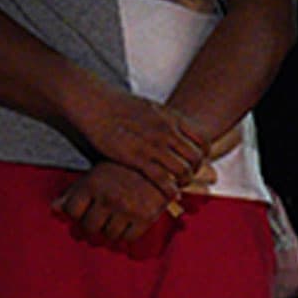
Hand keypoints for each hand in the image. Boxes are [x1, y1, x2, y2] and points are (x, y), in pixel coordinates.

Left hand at [53, 162, 170, 244]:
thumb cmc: (122, 169)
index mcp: (92, 183)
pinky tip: (128, 223)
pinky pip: (129, 238)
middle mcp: (108, 197)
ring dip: (110, 230)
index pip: (72, 211)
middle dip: (93, 224)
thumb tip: (54, 209)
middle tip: (100, 217)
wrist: (160, 163)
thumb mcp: (96, 175)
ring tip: (115, 219)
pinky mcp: (146, 217)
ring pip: (109, 235)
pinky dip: (126, 234)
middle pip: (90, 227)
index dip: (76, 212)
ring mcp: (127, 209)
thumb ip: (75, 192)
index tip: (84, 210)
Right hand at [68, 85, 205, 193]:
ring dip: (183, 183)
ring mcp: (153, 145)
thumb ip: (165, 121)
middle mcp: (166, 131)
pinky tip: (170, 194)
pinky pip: (163, 179)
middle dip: (195, 171)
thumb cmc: (117, 107)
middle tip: (187, 178)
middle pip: (196, 159)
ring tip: (177, 187)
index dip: (203, 155)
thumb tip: (175, 131)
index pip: (202, 141)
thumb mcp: (150, 108)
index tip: (195, 162)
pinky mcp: (137, 157)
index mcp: (171, 118)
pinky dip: (170, 190)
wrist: (93, 103)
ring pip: (183, 171)